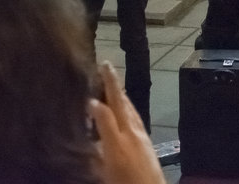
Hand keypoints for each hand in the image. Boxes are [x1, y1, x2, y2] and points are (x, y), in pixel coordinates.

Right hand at [90, 62, 164, 183]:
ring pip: (131, 111)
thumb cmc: (128, 180)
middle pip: (124, 103)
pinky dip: (128, 110)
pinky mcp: (145, 147)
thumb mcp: (111, 155)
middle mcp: (135, 131)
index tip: (102, 65)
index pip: (114, 102)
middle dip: (115, 85)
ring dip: (122, 97)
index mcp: (124, 133)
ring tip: (114, 86)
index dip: (108, 84)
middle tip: (107, 68)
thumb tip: (92, 104)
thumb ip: (105, 127)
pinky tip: (126, 114)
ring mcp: (141, 139)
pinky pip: (135, 120)